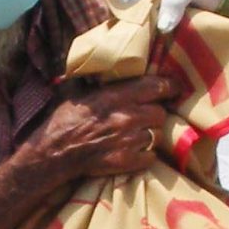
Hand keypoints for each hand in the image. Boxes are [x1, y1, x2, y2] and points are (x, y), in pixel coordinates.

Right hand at [29, 74, 175, 179]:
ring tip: (136, 136)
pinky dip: (146, 155)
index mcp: (116, 96)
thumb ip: (100, 83)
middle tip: (144, 117)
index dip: (170, 86)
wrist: (54, 153)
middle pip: (160, 113)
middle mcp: (127, 116)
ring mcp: (130, 140)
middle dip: (155, 114)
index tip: (174, 88)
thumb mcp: (80, 93)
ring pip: (157, 135)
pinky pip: (151, 157)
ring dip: (150, 135)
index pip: (156, 86)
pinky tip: (134, 151)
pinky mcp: (128, 161)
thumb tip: (107, 67)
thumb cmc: (64, 120)